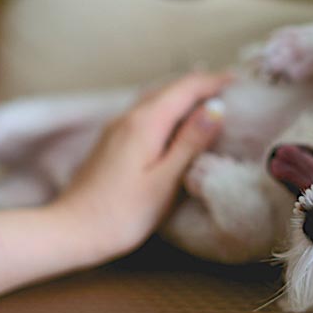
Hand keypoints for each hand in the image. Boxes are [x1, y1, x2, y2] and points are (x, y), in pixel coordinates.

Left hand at [52, 72, 230, 260]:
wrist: (71, 231)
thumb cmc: (122, 214)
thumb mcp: (165, 181)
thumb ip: (190, 143)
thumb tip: (216, 108)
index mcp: (145, 123)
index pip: (186, 88)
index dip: (215, 81)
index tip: (241, 82)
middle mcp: (129, 117)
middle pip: (170, 87)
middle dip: (201, 84)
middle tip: (232, 88)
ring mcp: (116, 128)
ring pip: (156, 98)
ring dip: (184, 95)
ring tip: (210, 100)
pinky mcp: (111, 141)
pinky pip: (146, 112)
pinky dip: (168, 109)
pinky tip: (177, 123)